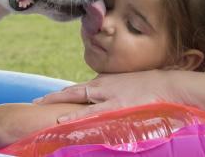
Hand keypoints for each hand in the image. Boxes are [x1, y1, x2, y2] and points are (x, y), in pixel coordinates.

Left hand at [34, 70, 178, 122]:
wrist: (170, 85)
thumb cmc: (153, 89)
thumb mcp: (130, 89)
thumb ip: (117, 96)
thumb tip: (110, 106)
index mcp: (106, 82)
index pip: (79, 89)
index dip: (63, 94)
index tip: (47, 99)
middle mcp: (103, 85)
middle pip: (72, 91)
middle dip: (52, 97)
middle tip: (34, 102)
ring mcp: (108, 95)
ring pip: (76, 98)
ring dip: (57, 103)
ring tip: (38, 107)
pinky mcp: (116, 106)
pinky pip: (91, 113)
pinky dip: (76, 117)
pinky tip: (62, 122)